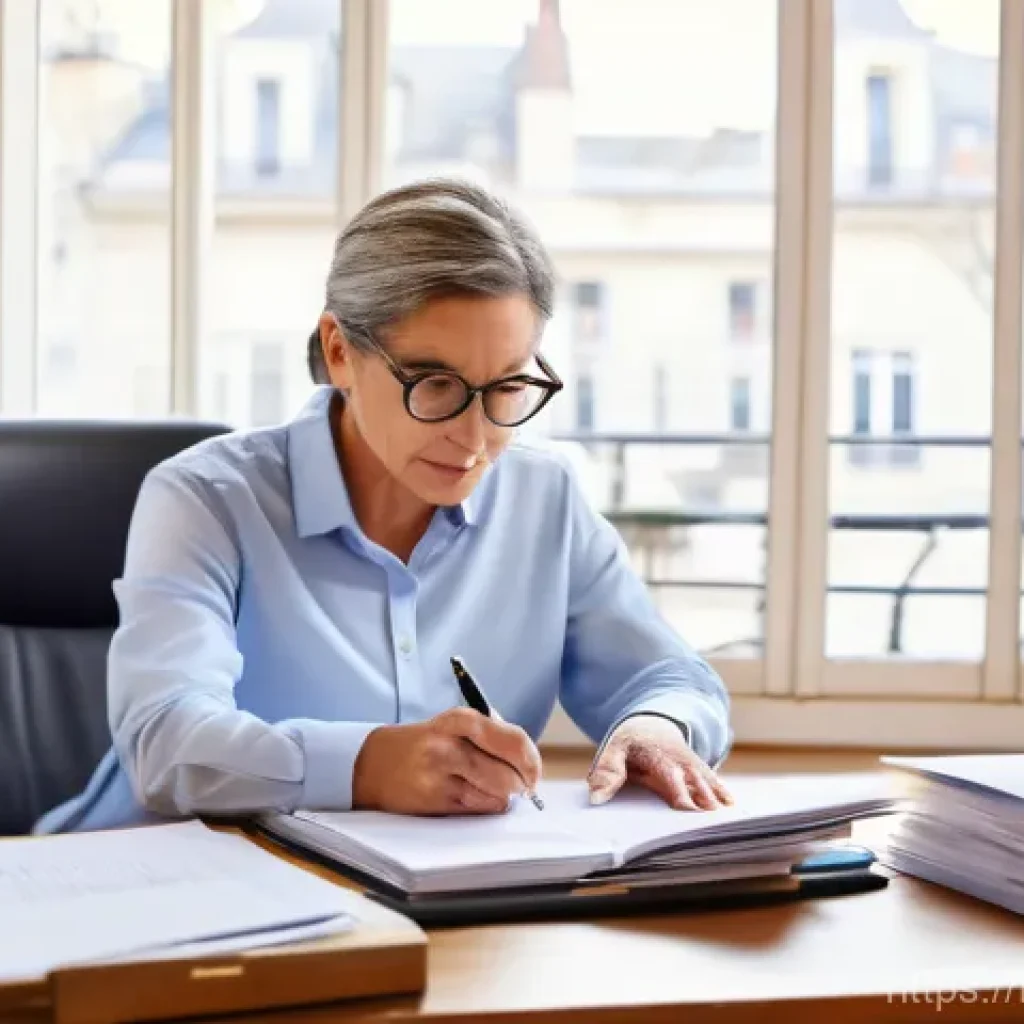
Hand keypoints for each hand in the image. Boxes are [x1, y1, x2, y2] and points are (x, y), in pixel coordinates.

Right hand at [352, 708, 542, 814]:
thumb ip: (492, 735)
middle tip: (518, 786)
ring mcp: (440, 775)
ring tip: (486, 788)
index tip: (534, 772)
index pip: (514, 741)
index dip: (532, 762)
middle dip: (520, 784)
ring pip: (497, 796)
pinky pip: (479, 809)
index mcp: (460, 720)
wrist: (374, 764)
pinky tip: (471, 796)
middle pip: (510, 774)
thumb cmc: (424, 744)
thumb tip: (529, 762)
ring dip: (501, 797)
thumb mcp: (454, 726)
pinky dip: (484, 806)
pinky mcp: (435, 801)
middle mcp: (450, 745)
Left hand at [588, 715, 732, 810]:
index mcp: (659, 758)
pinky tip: (731, 805)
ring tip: (726, 818)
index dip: (680, 796)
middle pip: (695, 784)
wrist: (650, 723)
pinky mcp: (699, 768)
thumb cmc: (630, 743)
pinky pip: (713, 779)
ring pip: (707, 782)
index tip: (687, 810)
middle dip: (704, 801)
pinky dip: (722, 791)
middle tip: (713, 823)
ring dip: (716, 799)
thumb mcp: (613, 750)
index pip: (672, 780)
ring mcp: (691, 764)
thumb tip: (596, 800)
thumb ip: (606, 773)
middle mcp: (680, 761)